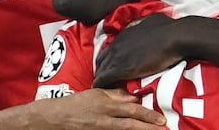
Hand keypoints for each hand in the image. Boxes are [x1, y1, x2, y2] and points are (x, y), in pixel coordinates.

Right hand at [28, 88, 165, 128]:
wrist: (55, 118)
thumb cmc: (75, 104)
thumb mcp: (95, 94)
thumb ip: (114, 95)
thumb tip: (132, 97)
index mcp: (105, 105)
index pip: (131, 110)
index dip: (147, 115)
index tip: (160, 120)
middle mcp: (105, 119)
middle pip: (131, 125)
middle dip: (148, 128)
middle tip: (163, 129)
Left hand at [94, 13, 181, 87]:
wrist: (173, 38)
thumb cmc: (168, 28)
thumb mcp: (150, 20)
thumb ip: (141, 24)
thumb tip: (142, 24)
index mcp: (124, 34)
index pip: (109, 48)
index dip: (109, 58)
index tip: (112, 65)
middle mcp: (117, 44)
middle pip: (101, 60)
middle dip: (102, 68)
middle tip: (107, 77)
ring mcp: (118, 57)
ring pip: (101, 70)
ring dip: (102, 77)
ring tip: (105, 86)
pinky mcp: (122, 69)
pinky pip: (105, 79)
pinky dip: (102, 84)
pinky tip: (103, 89)